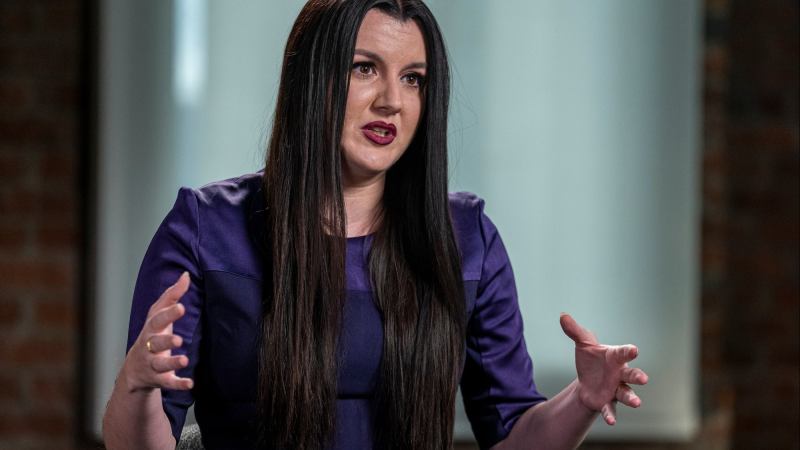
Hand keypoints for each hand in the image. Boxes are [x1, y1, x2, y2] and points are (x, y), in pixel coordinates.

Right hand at [122, 272, 193, 392]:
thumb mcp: (158, 316)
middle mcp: (148, 347)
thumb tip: (185, 275)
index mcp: (150, 329)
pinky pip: (168, 383)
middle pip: (155, 343)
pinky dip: (178, 384)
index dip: (168, 314)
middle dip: (166, 340)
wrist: (134, 370)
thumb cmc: (152, 335)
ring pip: (160, 365)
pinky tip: (190, 384)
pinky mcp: (158, 380)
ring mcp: (152, 364)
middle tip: (178, 339)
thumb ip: (172, 296)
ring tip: (184, 360)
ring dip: (171, 363)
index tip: (181, 307)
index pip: (157, 320)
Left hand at [560, 313, 647, 424]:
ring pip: (626, 394)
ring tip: (637, 403)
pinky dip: (611, 415)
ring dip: (631, 398)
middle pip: (631, 375)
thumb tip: (562, 315)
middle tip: (644, 379)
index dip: (629, 351)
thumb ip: (575, 331)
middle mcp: (620, 374)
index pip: (623, 353)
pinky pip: (611, 409)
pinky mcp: (608, 402)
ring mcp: (616, 389)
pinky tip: (612, 422)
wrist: (587, 381)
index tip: (634, 350)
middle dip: (637, 376)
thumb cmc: (591, 360)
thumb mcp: (583, 345)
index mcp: (615, 357)